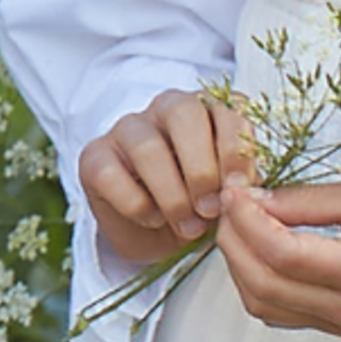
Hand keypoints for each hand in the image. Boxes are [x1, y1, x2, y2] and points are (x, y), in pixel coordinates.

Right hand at [79, 89, 256, 265]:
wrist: (159, 235)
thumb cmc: (201, 205)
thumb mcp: (228, 194)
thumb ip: (239, 183)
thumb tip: (245, 190)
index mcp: (208, 109)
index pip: (226, 105)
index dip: (235, 147)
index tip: (240, 190)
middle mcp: (167, 108)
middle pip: (184, 113)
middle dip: (202, 167)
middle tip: (210, 209)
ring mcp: (127, 129)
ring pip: (147, 145)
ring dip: (172, 194)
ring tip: (187, 226)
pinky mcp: (95, 156)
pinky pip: (112, 173)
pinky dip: (137, 204)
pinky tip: (154, 220)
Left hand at [214, 177, 340, 336]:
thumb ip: (307, 200)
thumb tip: (252, 199)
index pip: (282, 256)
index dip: (247, 220)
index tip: (236, 189)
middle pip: (263, 287)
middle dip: (235, 241)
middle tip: (232, 200)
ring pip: (264, 306)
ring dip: (241, 264)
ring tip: (243, 220)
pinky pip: (281, 312)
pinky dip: (258, 280)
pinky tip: (262, 246)